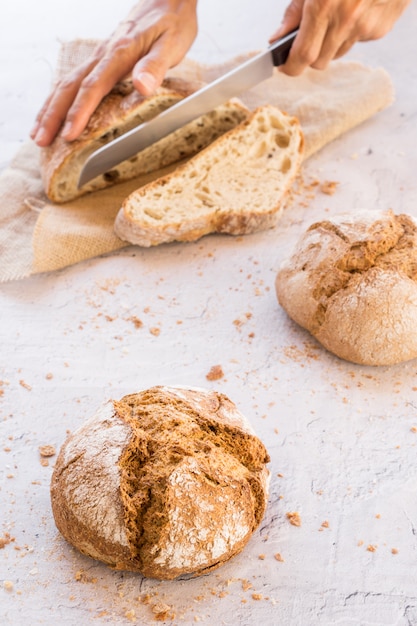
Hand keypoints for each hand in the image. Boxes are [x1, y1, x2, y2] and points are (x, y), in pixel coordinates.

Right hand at [31, 0, 197, 145]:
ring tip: (39, 134)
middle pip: (70, 87)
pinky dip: (58, 99)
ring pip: (66, 84)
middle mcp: (102, 55)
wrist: (167, 0)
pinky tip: (53, 113)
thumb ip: (155, 66)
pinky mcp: (99, 59)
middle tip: (42, 141)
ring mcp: (98, 57)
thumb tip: (142, 86)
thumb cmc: (172, 25)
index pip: (92, 87)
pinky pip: (72, 80)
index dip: (79, 113)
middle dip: (53, 116)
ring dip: (50, 109)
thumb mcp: (170, 45)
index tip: (69, 135)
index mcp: (119, 54)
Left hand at [270, 0, 410, 75]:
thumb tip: (278, 38)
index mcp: (324, 5)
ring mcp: (366, 26)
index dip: (291, 66)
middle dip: (310, 54)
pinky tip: (355, 10)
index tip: (284, 66)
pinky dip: (352, 32)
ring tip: (335, 14)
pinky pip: (357, 42)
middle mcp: (346, 19)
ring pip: (338, 53)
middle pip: (319, 62)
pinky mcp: (380, 29)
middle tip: (308, 36)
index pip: (303, 55)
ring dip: (331, 43)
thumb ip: (294, 11)